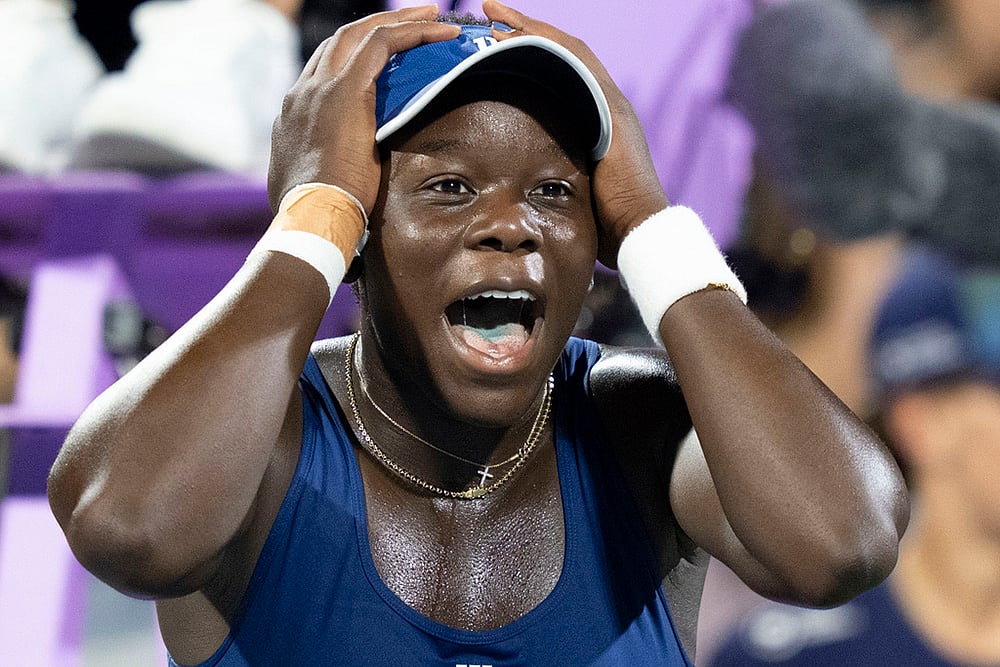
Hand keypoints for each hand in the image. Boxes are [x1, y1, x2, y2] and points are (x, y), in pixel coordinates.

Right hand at [267, 7, 459, 212]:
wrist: (311, 220)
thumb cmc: (319, 217)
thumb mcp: (317, 187)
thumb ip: (325, 172)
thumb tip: (337, 182)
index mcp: (295, 115)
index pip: (325, 71)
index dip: (355, 58)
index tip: (385, 58)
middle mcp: (302, 93)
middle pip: (341, 42)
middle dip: (378, 27)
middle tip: (416, 20)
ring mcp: (318, 88)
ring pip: (359, 34)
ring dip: (399, 22)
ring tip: (432, 16)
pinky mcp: (344, 91)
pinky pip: (381, 44)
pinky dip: (411, 33)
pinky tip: (440, 31)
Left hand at [483, 0, 668, 268]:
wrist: (639, 234)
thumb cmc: (605, 227)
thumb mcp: (569, 194)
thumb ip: (550, 180)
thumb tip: (515, 191)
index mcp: (597, 121)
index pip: (560, 73)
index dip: (529, 51)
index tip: (494, 39)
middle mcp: (607, 104)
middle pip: (562, 52)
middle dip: (525, 29)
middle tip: (488, 14)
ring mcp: (612, 104)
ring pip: (566, 49)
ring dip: (529, 29)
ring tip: (493, 16)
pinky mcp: (611, 109)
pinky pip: (574, 62)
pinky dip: (545, 43)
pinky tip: (516, 34)